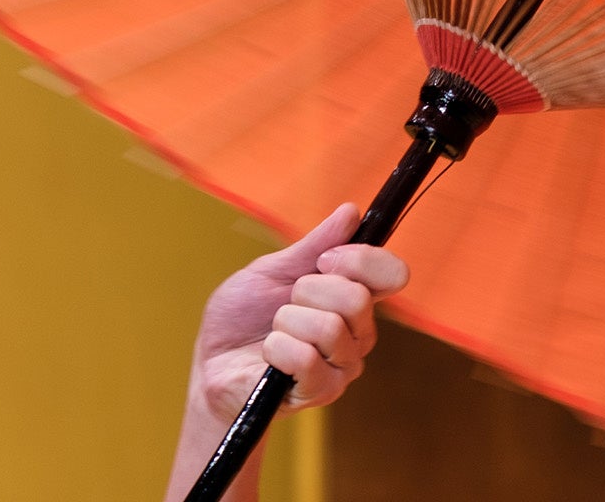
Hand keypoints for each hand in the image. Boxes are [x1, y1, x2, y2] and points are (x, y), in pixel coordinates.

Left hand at [188, 203, 408, 419]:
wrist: (213, 362)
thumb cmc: (243, 318)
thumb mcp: (272, 270)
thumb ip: (313, 245)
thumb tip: (351, 212)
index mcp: (352, 299)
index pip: (391, 273)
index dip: (359, 259)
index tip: (322, 260)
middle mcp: (357, 333)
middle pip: (357, 298)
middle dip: (306, 290)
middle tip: (286, 302)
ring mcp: (342, 366)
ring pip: (330, 327)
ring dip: (286, 321)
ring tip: (274, 331)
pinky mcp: (321, 392)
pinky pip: (305, 358)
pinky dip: (276, 348)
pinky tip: (269, 356)